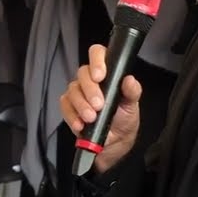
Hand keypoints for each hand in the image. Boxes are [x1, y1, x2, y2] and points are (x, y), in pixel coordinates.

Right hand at [60, 43, 143, 171]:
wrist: (114, 143)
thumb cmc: (123, 119)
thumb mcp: (132, 106)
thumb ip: (132, 92)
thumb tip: (129, 80)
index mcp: (107, 73)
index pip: (98, 54)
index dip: (97, 61)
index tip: (100, 75)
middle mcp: (90, 79)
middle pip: (82, 73)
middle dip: (90, 90)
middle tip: (99, 105)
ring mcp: (78, 92)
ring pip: (73, 90)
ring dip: (81, 104)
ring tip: (91, 118)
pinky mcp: (69, 107)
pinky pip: (65, 106)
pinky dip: (72, 115)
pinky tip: (81, 124)